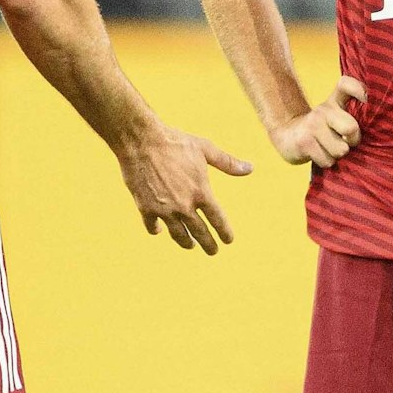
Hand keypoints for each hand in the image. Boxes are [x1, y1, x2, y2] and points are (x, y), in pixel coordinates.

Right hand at [116, 122, 252, 253]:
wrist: (142, 141)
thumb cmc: (176, 142)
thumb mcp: (205, 149)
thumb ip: (227, 163)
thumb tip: (250, 168)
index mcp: (201, 192)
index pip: (217, 219)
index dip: (224, 232)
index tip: (228, 240)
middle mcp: (184, 205)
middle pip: (199, 232)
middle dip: (208, 244)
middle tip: (213, 251)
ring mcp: (164, 209)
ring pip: (177, 234)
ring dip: (185, 242)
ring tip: (190, 245)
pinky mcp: (145, 208)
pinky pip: (152, 226)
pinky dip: (156, 230)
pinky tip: (160, 231)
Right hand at [270, 77, 365, 168]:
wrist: (288, 135)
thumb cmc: (322, 128)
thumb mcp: (336, 114)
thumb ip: (356, 112)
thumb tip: (381, 122)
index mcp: (335, 100)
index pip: (346, 85)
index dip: (359, 89)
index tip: (367, 99)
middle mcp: (324, 110)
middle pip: (351, 128)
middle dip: (353, 140)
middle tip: (347, 141)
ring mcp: (312, 125)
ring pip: (340, 150)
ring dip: (338, 154)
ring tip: (330, 148)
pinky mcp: (304, 142)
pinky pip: (328, 161)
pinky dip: (327, 162)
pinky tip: (320, 154)